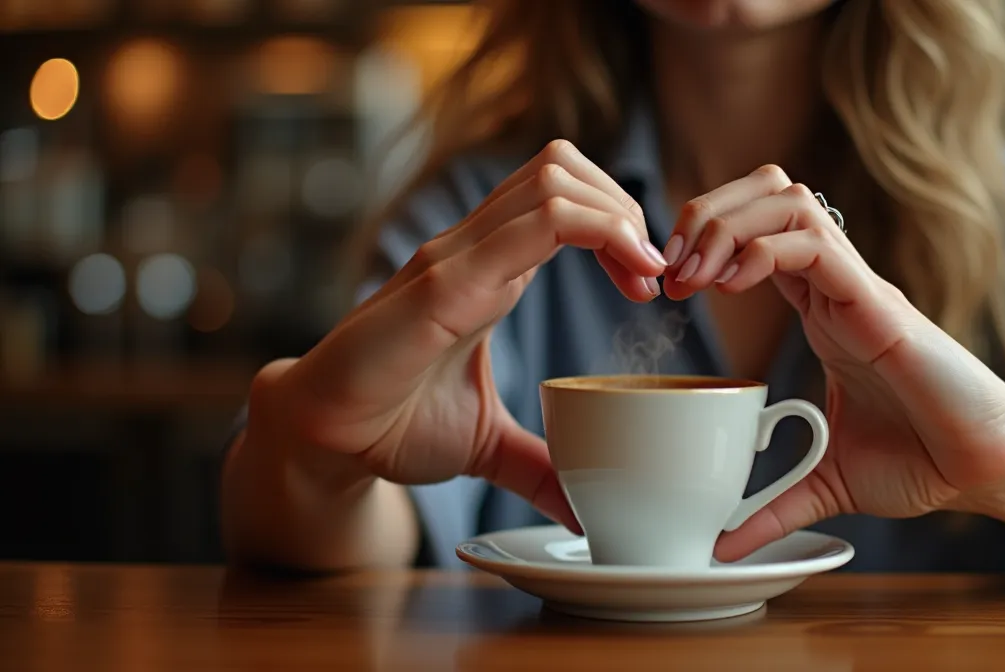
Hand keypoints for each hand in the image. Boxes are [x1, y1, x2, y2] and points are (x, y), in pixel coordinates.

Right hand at [249, 140, 667, 529]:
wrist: (321, 442)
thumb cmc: (390, 426)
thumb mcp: (488, 445)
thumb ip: (540, 464)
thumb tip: (584, 508)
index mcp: (486, 268)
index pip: (560, 196)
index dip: (617, 222)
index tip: (649, 283)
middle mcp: (471, 248)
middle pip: (562, 166)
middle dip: (624, 206)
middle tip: (653, 274)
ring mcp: (454, 258)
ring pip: (553, 181)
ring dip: (619, 215)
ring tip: (644, 275)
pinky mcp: (442, 284)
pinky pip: (533, 226)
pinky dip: (598, 234)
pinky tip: (629, 279)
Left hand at [660, 165, 1004, 560]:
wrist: (984, 469)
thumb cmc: (920, 461)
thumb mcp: (824, 483)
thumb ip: (772, 505)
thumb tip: (723, 546)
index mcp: (823, 309)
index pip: (755, 235)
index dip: (704, 244)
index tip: (667, 287)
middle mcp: (837, 284)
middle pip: (765, 193)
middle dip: (705, 214)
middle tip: (670, 269)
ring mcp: (858, 287)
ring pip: (787, 199)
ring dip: (726, 223)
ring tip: (694, 273)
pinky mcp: (878, 303)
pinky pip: (815, 244)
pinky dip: (763, 249)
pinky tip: (731, 281)